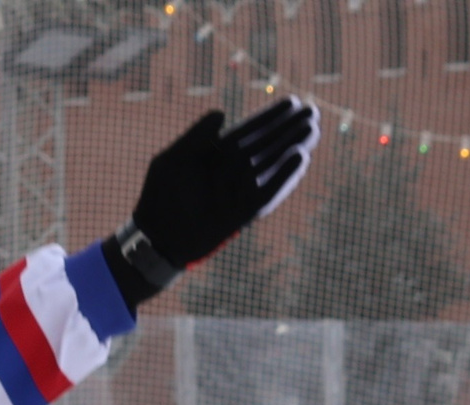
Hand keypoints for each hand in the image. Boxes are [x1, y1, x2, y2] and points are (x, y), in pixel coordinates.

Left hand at [110, 99, 317, 302]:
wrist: (156, 237)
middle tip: (313, 111)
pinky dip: (283, 176)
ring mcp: (239, 192)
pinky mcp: (243, 213)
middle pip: (266, 145)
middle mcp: (232, 172)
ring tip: (313, 130)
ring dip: (292, 146)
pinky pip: (268, 192)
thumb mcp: (172, 161)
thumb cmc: (158, 197)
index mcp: (216, 156)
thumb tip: (222, 113)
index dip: (270, 117)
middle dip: (289, 128)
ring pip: (271, 165)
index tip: (293, 102)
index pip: (249, 131)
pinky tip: (300, 158)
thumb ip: (195, 136)